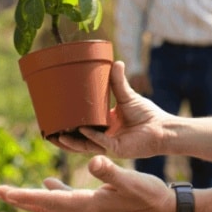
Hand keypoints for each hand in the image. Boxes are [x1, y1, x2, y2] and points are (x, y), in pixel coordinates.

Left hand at [0, 155, 175, 211]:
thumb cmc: (150, 196)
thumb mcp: (132, 181)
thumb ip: (111, 172)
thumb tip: (92, 161)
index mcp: (87, 206)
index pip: (48, 201)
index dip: (24, 196)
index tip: (3, 192)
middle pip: (44, 207)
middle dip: (20, 199)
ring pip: (52, 206)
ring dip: (32, 199)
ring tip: (13, 193)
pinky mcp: (95, 209)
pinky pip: (65, 203)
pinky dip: (52, 195)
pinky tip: (49, 185)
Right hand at [49, 60, 171, 159]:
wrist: (162, 127)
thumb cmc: (146, 114)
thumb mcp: (127, 95)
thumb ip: (118, 81)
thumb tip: (116, 61)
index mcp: (104, 126)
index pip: (83, 127)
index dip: (69, 125)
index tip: (55, 118)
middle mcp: (104, 136)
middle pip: (79, 139)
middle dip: (65, 138)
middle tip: (50, 131)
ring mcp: (109, 144)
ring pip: (86, 145)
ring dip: (72, 142)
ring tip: (58, 136)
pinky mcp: (117, 149)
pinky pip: (101, 143)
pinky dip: (91, 136)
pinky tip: (82, 130)